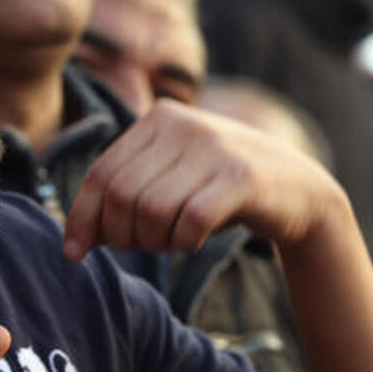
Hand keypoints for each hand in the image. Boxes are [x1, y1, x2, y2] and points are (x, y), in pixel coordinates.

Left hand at [64, 100, 349, 258]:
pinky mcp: (243, 177)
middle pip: (121, 195)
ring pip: (152, 210)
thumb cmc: (220, 191)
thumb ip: (123, 197)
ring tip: (171, 241)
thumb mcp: (168, 181)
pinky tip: (193, 240)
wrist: (299, 191)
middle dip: (121, 234)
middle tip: (140, 247)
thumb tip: (73, 242)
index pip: (101, 173)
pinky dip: (184, 241)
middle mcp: (184, 124)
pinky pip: (190, 222)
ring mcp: (215, 148)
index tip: (74, 253)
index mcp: (159, 118)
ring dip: (155, 241)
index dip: (82, 217)